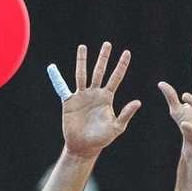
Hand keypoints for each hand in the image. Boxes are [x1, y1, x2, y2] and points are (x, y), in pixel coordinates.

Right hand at [47, 43, 140, 158]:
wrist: (84, 146)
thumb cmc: (102, 138)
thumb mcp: (117, 127)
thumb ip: (126, 114)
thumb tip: (138, 102)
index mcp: (107, 98)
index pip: (116, 78)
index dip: (121, 66)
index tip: (127, 53)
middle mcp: (95, 93)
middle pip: (100, 71)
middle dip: (104, 58)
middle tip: (107, 44)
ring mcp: (82, 96)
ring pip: (82, 74)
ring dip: (82, 61)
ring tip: (83, 47)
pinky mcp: (69, 101)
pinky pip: (62, 87)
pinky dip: (57, 78)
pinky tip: (52, 68)